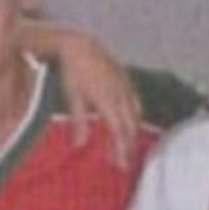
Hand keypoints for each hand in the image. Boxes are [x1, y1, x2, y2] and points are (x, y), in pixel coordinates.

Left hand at [47, 31, 140, 168]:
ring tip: (128, 147)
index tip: (121, 164)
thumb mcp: (73, 98)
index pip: (118, 130)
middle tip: (125, 163)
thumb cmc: (74, 73)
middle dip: (129, 146)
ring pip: (135, 115)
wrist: (81, 46)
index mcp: (107, 100)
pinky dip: (135, 116)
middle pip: (130, 125)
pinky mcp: (126, 80)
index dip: (121, 148)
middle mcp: (119, 94)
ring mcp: (125, 86)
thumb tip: (78, 146)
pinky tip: (132, 124)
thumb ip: (79, 123)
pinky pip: (136, 102)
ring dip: (133, 133)